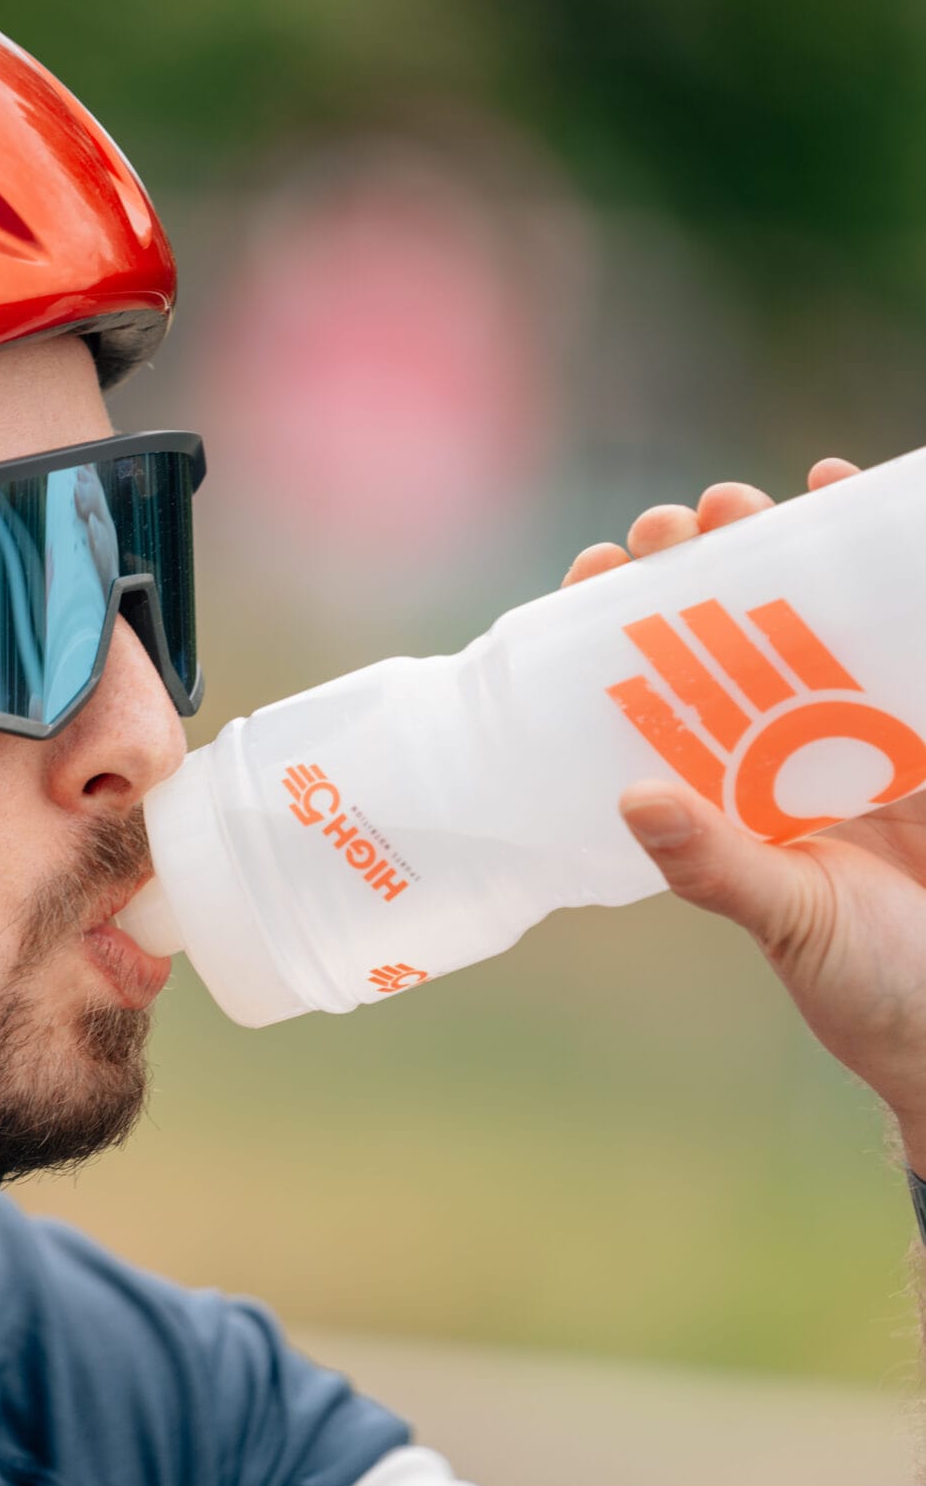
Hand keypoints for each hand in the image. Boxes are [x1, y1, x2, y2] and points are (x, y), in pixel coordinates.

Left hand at [564, 459, 925, 1163]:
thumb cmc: (873, 990)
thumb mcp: (791, 920)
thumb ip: (719, 867)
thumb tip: (633, 798)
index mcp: (728, 795)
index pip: (655, 692)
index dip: (619, 627)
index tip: (593, 572)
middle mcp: (784, 752)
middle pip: (726, 634)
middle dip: (696, 567)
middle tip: (671, 526)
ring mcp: (863, 733)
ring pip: (809, 617)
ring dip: (779, 548)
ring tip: (744, 500)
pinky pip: (908, 634)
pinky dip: (887, 568)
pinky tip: (853, 495)